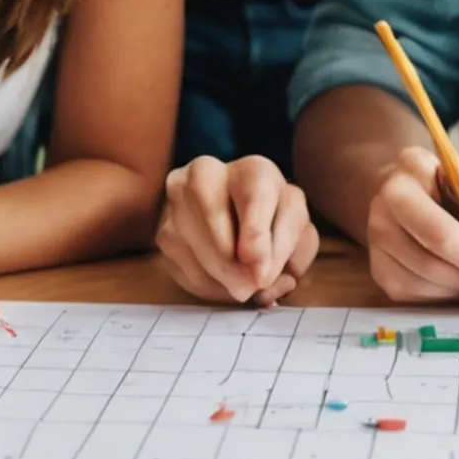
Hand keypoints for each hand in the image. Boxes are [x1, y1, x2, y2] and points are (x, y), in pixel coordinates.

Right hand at [157, 156, 318, 304]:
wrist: (240, 215)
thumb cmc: (274, 223)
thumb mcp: (296, 234)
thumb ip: (291, 253)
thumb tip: (262, 280)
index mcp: (254, 171)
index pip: (254, 197)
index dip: (257, 236)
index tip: (261, 272)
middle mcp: (208, 173)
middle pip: (215, 222)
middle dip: (236, 265)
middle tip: (252, 288)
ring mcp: (177, 200)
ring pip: (194, 247)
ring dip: (220, 277)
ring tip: (242, 286)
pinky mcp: (161, 229)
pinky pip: (180, 265)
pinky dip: (205, 283)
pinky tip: (223, 282)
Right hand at [361, 147, 458, 301]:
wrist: (428, 197)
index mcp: (414, 169)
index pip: (438, 227)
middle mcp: (386, 200)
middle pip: (426, 258)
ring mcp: (376, 235)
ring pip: (419, 280)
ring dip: (456, 286)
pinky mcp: (377, 266)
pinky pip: (410, 293)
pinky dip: (439, 294)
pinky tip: (453, 278)